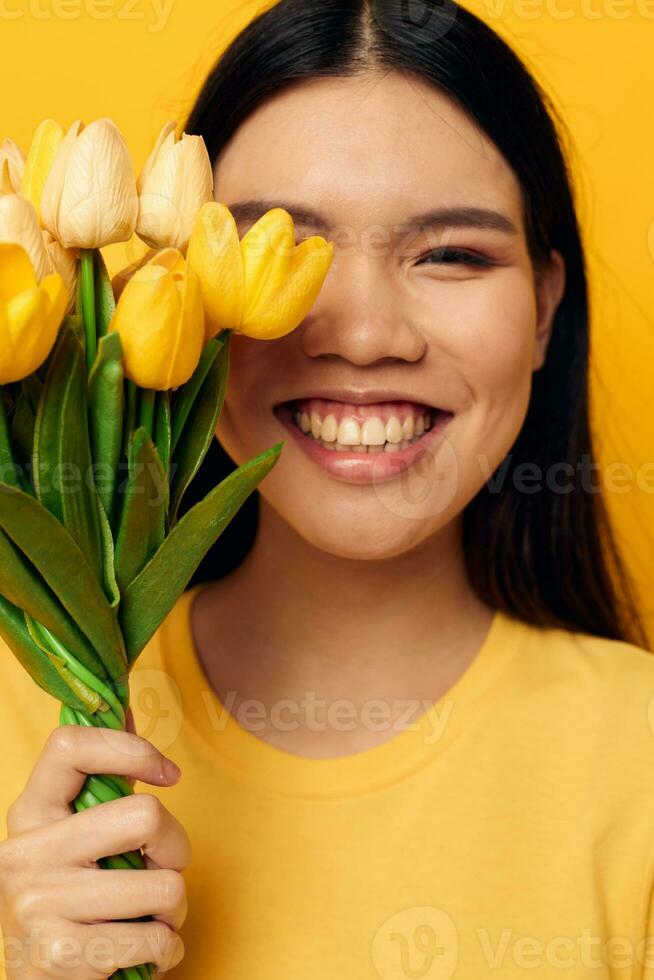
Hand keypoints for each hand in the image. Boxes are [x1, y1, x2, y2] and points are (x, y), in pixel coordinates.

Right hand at [0, 714, 189, 977]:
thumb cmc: (69, 903)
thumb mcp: (69, 838)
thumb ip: (98, 779)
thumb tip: (126, 707)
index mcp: (28, 814)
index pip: (70, 746)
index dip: (132, 750)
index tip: (168, 775)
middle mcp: (24, 854)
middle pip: (144, 816)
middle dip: (175, 849)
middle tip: (162, 870)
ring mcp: (38, 906)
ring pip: (164, 885)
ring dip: (174, 909)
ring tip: (150, 919)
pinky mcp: (61, 957)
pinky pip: (157, 939)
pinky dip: (167, 950)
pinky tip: (143, 952)